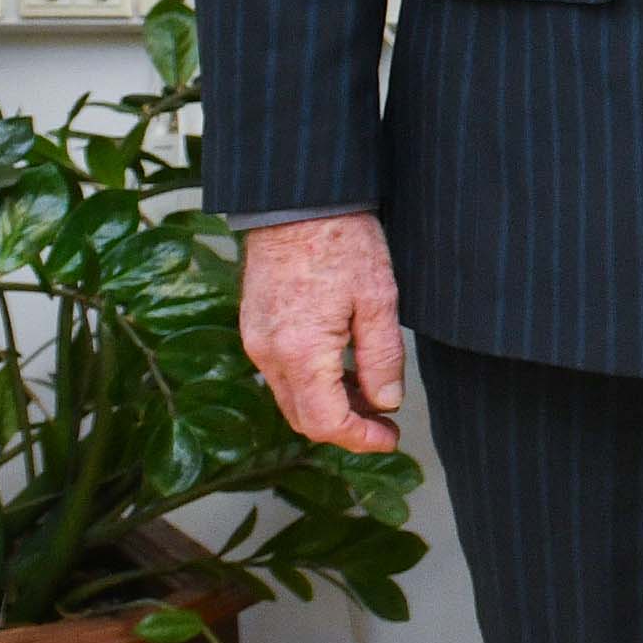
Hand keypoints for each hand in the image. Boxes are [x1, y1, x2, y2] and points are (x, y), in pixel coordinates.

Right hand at [236, 213, 408, 454]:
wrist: (298, 202)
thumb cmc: (341, 241)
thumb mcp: (378, 300)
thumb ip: (381, 358)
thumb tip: (386, 403)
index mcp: (300, 351)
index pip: (325, 422)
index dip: (360, 439)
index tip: (388, 438)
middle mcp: (268, 353)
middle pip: (303, 417)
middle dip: (346, 428)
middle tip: (384, 424)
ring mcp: (256, 341)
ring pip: (291, 397)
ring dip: (330, 405)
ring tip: (371, 394)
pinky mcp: (254, 327)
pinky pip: (281, 373)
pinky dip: (312, 382)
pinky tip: (343, 368)